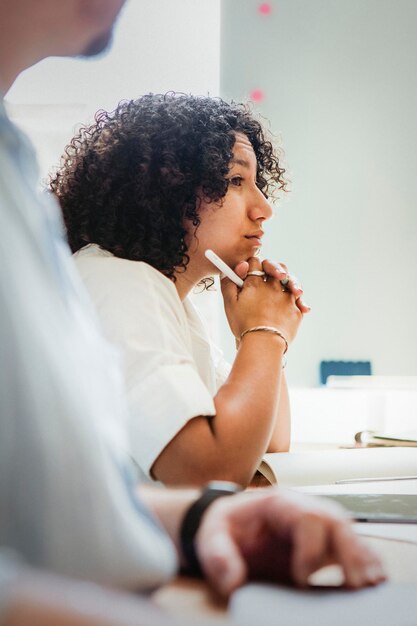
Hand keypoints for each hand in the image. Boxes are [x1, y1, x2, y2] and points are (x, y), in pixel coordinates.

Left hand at [195, 488, 385, 596]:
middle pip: (336, 520)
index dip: (310, 547)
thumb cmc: (222, 529)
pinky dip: (364, 559)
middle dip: (350, 550)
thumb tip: (233, 580)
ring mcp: (314, 525)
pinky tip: (374, 579)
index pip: (307, 516)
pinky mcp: (321, 543)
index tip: (302, 578)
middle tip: (357, 583)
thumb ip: (218, 555)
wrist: (227, 528)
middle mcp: (302, 509)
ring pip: (348, 532)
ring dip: (363, 556)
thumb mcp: (210, 537)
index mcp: (277, 503)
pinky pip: (349, 546)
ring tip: (373, 583)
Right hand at [221, 257, 302, 342]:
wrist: (263, 343)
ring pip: (291, 282)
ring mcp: (287, 298)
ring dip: (290, 283)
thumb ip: (228, 284)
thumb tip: (232, 270)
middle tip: (274, 274)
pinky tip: (299, 304)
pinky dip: (299, 302)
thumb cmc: (244, 325)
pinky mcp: (296, 311)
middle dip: (274, 268)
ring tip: (290, 289)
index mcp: (255, 283)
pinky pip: (300, 302)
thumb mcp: (229, 303)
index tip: (249, 271)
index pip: (255, 262)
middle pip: (277, 267)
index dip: (251, 264)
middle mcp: (273, 287)